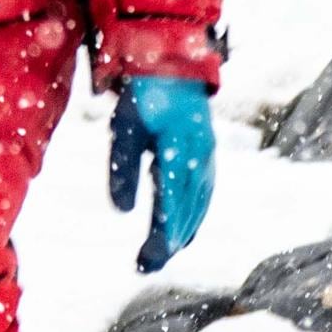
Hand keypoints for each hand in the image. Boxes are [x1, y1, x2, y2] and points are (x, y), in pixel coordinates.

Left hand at [106, 75, 214, 273]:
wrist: (174, 64)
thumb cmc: (144, 96)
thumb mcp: (125, 130)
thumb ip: (124, 170)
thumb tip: (122, 211)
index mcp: (176, 147)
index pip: (170, 200)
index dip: (163, 231)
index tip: (151, 256)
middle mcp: (198, 155)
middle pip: (186, 209)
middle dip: (168, 241)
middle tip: (145, 267)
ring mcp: (207, 155)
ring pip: (199, 204)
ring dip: (182, 232)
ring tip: (162, 255)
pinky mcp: (208, 154)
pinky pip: (204, 194)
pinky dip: (194, 216)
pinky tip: (183, 231)